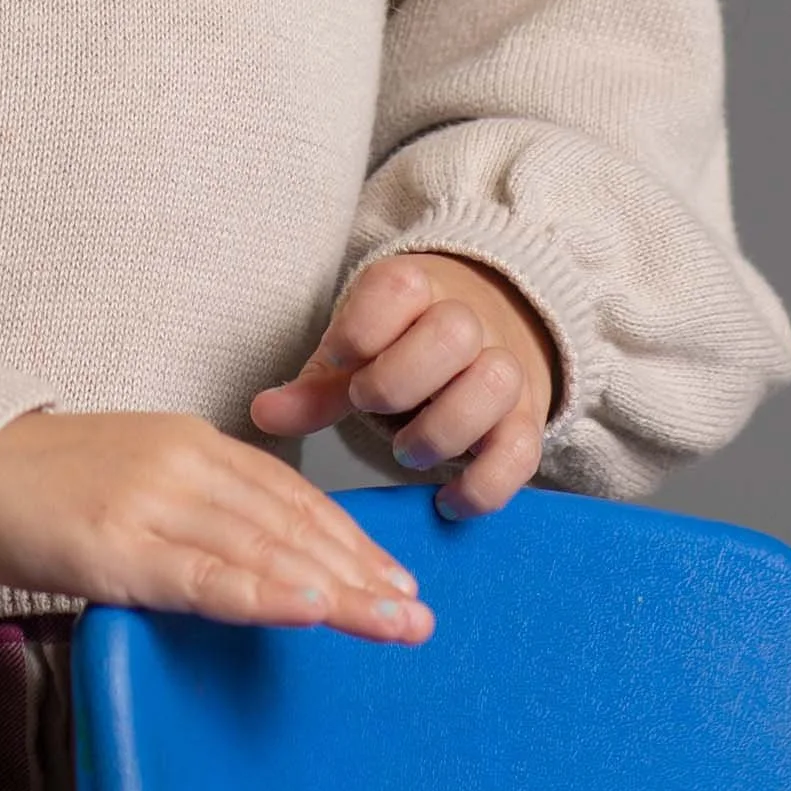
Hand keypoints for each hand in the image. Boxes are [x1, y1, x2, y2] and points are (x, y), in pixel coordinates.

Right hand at [0, 409, 432, 641]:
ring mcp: (149, 503)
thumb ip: (194, 505)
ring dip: (335, 591)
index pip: (289, 494)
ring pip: (261, 549)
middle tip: (418, 615)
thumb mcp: (132, 474)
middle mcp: (181, 464)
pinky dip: (264, 593)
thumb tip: (259, 557)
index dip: (348, 538)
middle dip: (360, 572)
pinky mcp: (114, 546)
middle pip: (289, 523)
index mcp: (190, 442)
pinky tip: (311, 609)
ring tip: (391, 624)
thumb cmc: (42, 486)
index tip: (395, 578)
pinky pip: (203, 576)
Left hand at [249, 253, 557, 516]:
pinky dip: (484, 486)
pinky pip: (523, 453)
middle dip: (401, 381)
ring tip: (407, 450)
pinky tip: (446, 501)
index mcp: (417, 288)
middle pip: (454, 333)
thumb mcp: (356, 353)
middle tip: (370, 406)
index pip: (397, 288)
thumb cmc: (402, 345)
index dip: (362, 330)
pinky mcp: (528, 420)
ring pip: (495, 385)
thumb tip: (262, 414)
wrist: (488, 330)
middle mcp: (470, 321)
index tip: (341, 360)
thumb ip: (316, 386)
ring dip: (443, 430)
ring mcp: (505, 369)